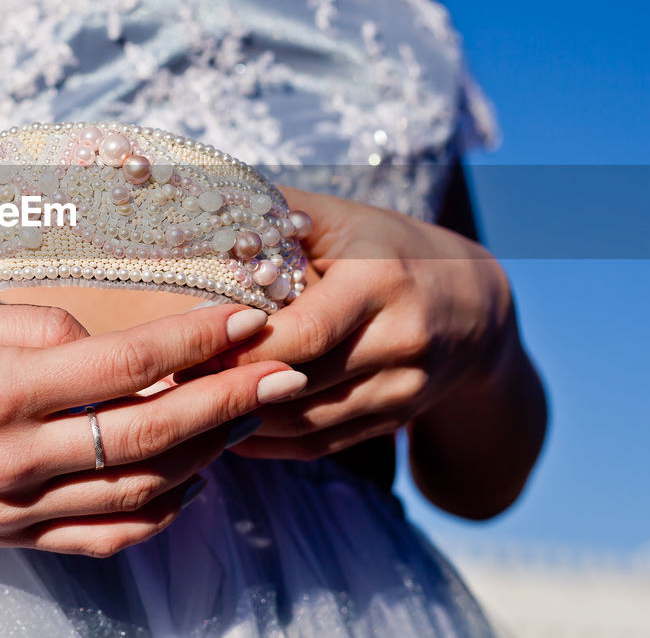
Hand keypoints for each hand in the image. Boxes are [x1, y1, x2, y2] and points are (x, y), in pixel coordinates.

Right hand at [0, 298, 305, 556]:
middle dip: (229, 402)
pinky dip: (160, 513)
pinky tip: (192, 476)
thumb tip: (109, 341)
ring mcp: (14, 509)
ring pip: (139, 494)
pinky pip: (104, 538)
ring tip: (252, 414)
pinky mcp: (11, 536)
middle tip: (287, 369)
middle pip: (148, 436)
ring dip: (208, 454)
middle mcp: (11, 460)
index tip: (247, 315)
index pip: (122, 367)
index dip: (194, 341)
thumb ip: (34, 323)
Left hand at [181, 184, 514, 461]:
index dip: (242, 346)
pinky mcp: (396, 419)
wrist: (475, 305)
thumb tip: (200, 205)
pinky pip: (320, 444)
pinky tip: (229, 425)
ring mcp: (404, 389)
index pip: (305, 332)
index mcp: (381, 282)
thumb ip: (279, 215)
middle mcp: (401, 340)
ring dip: (243, 419)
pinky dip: (269, 442)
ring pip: (306, 424)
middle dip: (231, 384)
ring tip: (189, 403)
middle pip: (300, 383)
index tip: (190, 342)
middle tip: (174, 375)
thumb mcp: (343, 220)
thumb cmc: (389, 249)